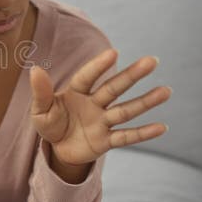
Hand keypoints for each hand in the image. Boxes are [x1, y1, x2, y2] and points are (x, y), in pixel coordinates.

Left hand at [30, 48, 170, 166]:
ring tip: (166, 91)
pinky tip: (162, 127)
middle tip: (152, 61)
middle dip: (132, 75)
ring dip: (146, 102)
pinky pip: (126, 137)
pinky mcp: (106, 141)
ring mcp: (102, 121)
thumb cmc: (50, 123)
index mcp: (76, 92)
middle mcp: (94, 103)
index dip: (99, 66)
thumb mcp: (40, 110)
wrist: (58, 148)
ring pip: (126, 111)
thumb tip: (35, 69)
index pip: (88, 77)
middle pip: (114, 88)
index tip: (114, 53)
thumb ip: (40, 92)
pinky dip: (143, 133)